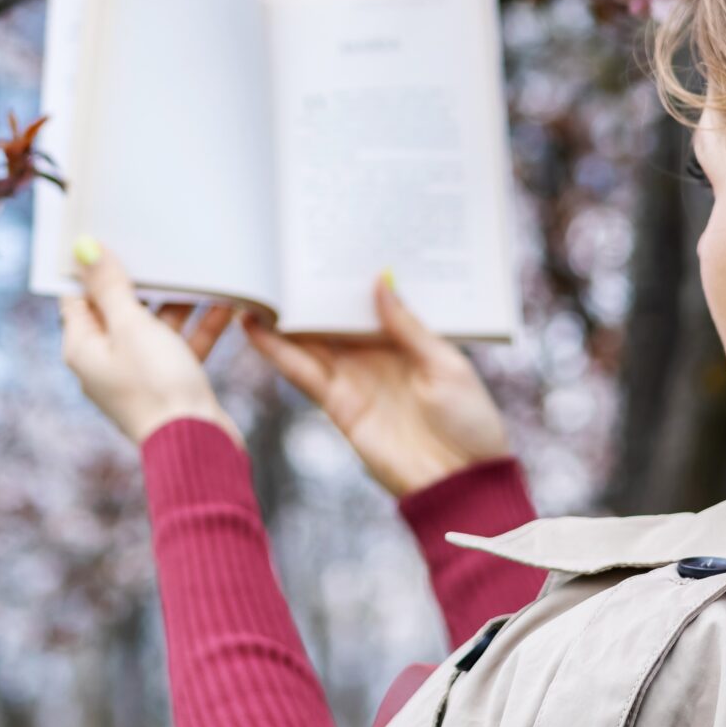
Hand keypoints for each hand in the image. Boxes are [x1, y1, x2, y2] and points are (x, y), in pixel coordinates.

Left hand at [58, 237, 243, 448]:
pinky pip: (181, 344)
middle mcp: (106, 360)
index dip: (89, 266)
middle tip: (157, 242)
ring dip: (176, 300)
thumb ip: (109, 287)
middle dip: (141, 279)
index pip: (77, 296)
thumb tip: (82, 249)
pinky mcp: (168, 381)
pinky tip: (225, 303)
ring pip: (155, 325)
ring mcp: (138, 372)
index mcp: (84, 347)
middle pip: (119, 308)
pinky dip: (199, 325)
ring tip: (198, 268)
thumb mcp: (131, 326)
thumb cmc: (157, 386)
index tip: (106, 233)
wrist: (198, 444)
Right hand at [244, 273, 508, 497]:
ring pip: (309, 340)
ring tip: (255, 285)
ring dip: (282, 317)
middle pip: (332, 318)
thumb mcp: (446, 363)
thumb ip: (407, 325)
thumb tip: (379, 280)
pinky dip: (277, 351)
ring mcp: (353, 379)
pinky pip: (302, 372)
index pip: (367, 301)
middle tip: (277, 255)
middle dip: (307, 291)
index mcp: (405, 340)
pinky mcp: (338, 404)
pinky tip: (256, 329)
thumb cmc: (470, 420)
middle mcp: (373, 355)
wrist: (461, 482)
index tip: (324, 244)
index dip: (346, 277)